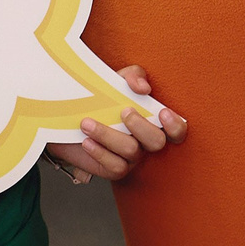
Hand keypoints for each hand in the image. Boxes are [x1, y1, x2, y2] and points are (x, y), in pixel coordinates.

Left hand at [47, 66, 185, 181]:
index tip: (162, 113)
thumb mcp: (116, 81)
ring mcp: (132, 157)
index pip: (177, 130)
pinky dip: (100, 152)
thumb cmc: (99, 99)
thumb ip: (133, 76)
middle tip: (123, 112)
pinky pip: (115, 166)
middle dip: (141, 126)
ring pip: (131, 151)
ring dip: (108, 135)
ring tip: (87, 123)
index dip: (176, 125)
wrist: (67, 118)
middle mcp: (146, 141)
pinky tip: (87, 142)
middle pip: (157, 141)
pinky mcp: (115, 169)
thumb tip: (143, 87)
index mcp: (152, 120)